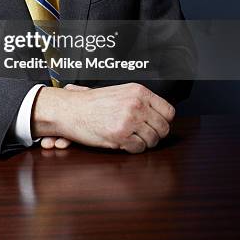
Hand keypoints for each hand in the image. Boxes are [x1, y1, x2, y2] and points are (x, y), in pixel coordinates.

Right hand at [33, 82, 174, 152]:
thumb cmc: (92, 103)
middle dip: (154, 134)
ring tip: (129, 137)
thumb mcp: (120, 93)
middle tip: (142, 134)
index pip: (169, 112)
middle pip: (163, 128)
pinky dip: (132, 148)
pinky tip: (121, 141)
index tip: (155, 125)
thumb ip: (140, 101)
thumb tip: (161, 115)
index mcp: (138, 91)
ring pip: (152, 140)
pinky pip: (138, 148)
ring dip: (143, 142)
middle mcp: (137, 104)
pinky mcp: (121, 135)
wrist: (70, 109)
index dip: (163, 121)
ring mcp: (130, 119)